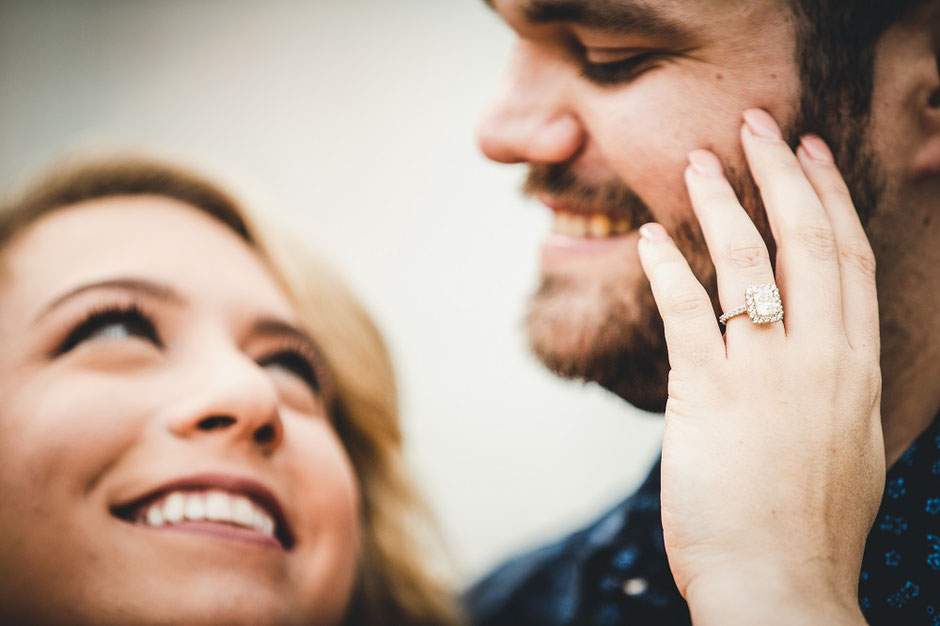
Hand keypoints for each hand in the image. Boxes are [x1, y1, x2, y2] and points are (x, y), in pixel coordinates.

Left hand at [636, 110, 884, 624]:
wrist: (781, 587)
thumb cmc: (808, 529)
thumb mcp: (847, 449)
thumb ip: (836, 395)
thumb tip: (824, 363)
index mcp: (856, 369)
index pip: (850, 261)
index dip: (831, 200)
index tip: (813, 156)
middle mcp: (820, 359)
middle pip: (808, 242)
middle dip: (784, 175)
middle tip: (760, 125)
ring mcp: (765, 374)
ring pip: (747, 263)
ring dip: (722, 202)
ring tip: (700, 159)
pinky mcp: (708, 395)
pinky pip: (686, 312)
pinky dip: (663, 267)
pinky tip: (645, 235)